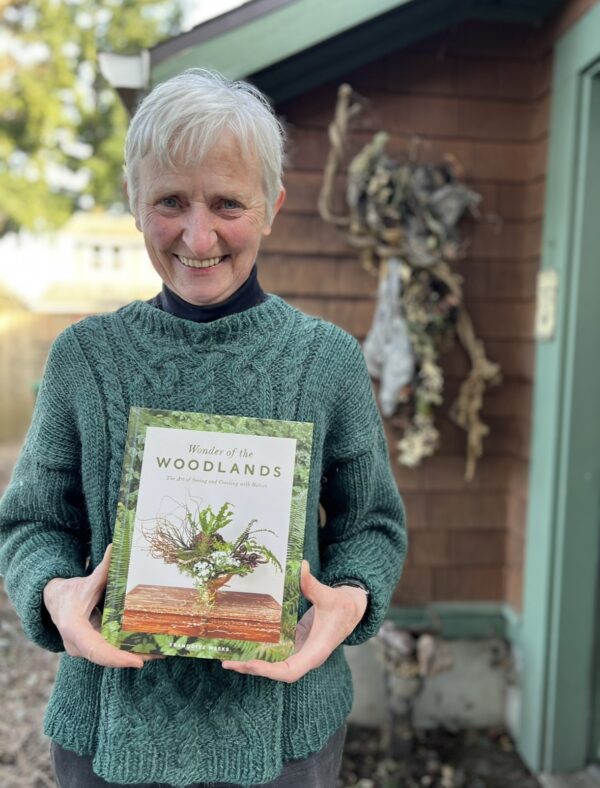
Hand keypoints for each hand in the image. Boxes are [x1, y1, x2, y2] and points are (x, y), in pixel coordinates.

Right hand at [43, 545, 150, 668]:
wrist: (55, 601)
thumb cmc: (70, 592)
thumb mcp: (87, 581)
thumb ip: (104, 568)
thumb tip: (117, 546)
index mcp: (74, 629)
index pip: (96, 650)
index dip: (116, 657)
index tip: (137, 661)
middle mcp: (78, 645)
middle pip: (107, 657)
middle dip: (133, 657)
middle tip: (160, 653)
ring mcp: (85, 649)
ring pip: (110, 657)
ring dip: (135, 655)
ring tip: (162, 651)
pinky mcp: (93, 648)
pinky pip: (111, 652)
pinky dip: (129, 650)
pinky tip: (151, 647)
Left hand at [221, 560, 367, 681]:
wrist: (351, 610)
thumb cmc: (342, 606)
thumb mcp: (328, 595)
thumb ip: (312, 584)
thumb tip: (300, 565)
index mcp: (315, 651)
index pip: (290, 670)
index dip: (270, 670)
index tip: (251, 664)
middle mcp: (305, 656)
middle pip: (276, 671)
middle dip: (253, 668)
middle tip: (228, 661)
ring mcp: (299, 651)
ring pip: (274, 664)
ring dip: (252, 662)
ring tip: (228, 658)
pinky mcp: (295, 644)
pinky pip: (275, 653)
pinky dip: (260, 652)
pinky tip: (243, 645)